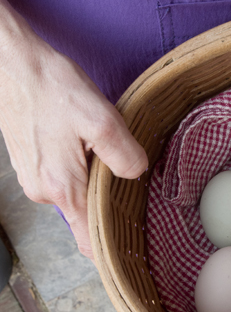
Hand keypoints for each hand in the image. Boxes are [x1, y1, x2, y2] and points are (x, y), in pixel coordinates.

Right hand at [0, 3, 147, 258]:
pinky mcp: (33, 163)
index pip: (88, 240)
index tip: (133, 248)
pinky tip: (89, 145)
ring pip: (78, 193)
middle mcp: (45, 192)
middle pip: (87, 215)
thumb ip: (124, 155)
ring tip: (107, 153)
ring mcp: (35, 178)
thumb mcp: (101, 119)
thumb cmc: (52, 88)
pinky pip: (65, 178)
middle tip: (133, 180)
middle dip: (110, 202)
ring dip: (96, 181)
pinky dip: (81, 168)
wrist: (12, 63)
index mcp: (63, 188)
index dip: (111, 248)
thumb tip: (135, 175)